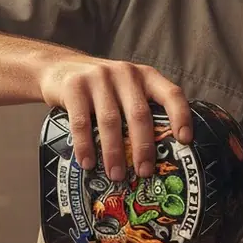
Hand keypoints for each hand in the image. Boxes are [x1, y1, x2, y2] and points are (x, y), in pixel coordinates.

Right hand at [37, 56, 191, 179]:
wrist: (57, 67)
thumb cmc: (102, 89)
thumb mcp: (127, 90)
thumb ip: (141, 109)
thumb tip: (159, 156)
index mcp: (146, 76)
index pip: (172, 94)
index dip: (181, 116)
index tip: (185, 141)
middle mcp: (126, 73)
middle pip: (139, 114)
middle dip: (143, 147)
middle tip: (144, 172)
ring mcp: (99, 78)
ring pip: (111, 121)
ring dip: (114, 152)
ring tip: (116, 175)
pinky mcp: (74, 87)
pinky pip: (81, 122)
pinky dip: (85, 146)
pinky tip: (88, 163)